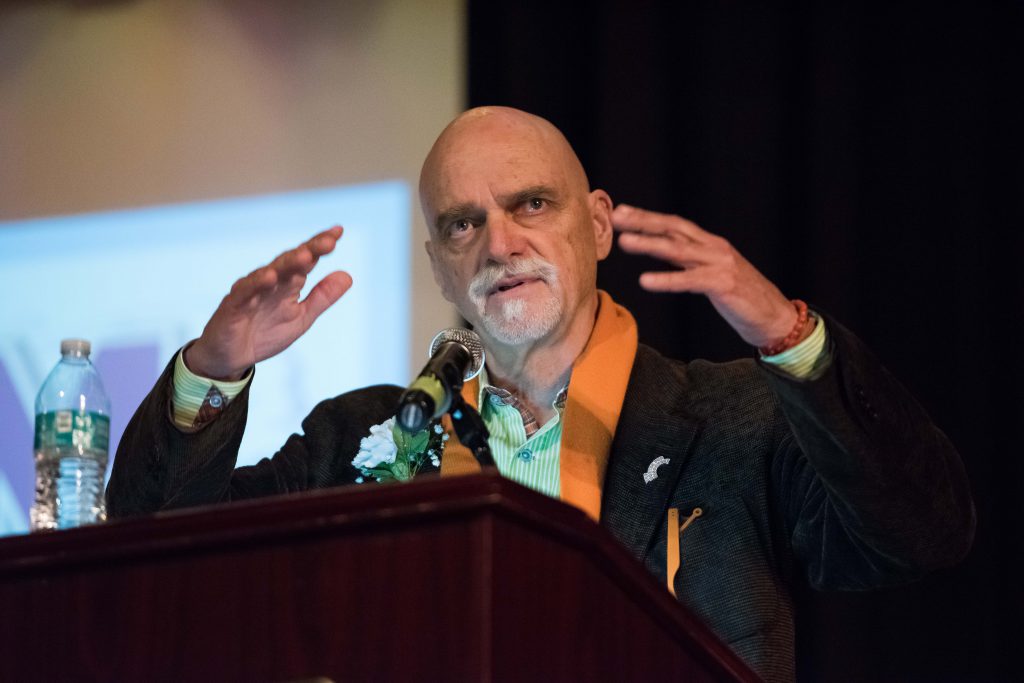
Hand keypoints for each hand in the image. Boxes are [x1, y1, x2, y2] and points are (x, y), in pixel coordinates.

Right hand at [186, 227, 352, 379]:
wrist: (233, 357)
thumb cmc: (265, 333)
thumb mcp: (302, 317)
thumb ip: (322, 297)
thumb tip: (348, 275)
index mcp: (288, 283)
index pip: (306, 259)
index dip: (320, 245)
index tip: (338, 231)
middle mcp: (270, 282)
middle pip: (290, 261)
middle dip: (309, 250)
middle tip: (329, 242)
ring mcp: (251, 291)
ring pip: (269, 272)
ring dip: (287, 264)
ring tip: (305, 255)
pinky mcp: (233, 305)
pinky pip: (245, 292)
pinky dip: (256, 284)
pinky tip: (269, 277)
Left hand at [612, 204, 797, 348]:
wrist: (776, 316)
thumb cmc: (742, 298)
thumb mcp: (713, 273)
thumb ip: (691, 262)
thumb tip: (664, 253)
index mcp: (711, 244)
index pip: (675, 224)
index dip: (648, 217)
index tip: (622, 212)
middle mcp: (714, 248)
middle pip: (673, 229)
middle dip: (643, 221)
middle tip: (615, 217)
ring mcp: (720, 264)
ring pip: (678, 250)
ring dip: (649, 244)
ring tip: (624, 242)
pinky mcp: (723, 284)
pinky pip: (689, 280)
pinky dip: (666, 279)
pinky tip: (646, 281)